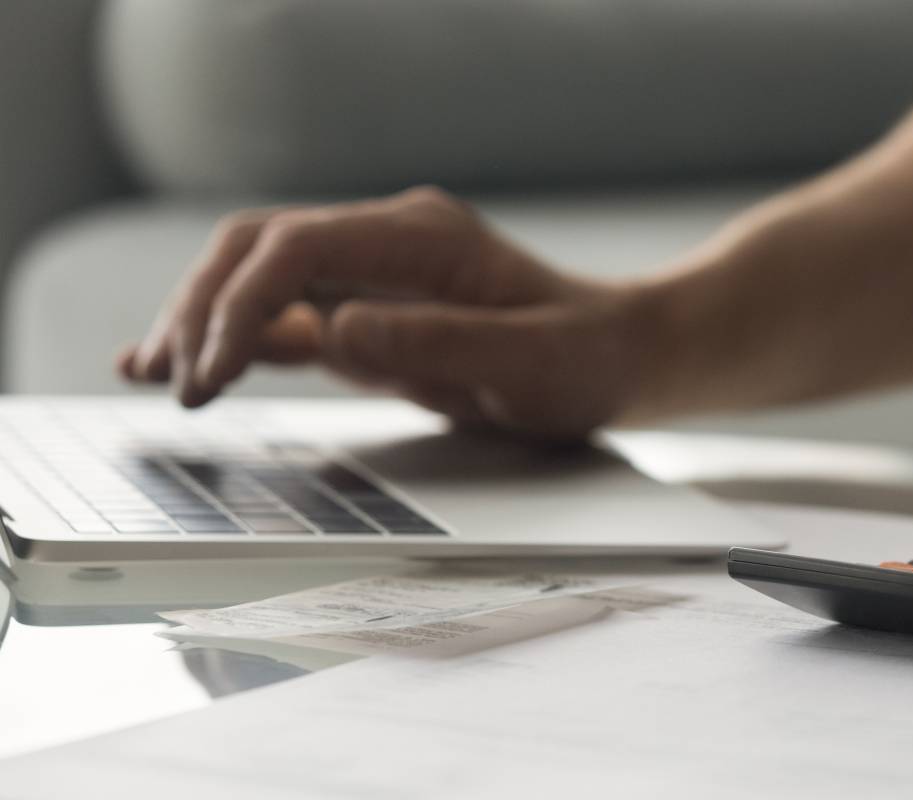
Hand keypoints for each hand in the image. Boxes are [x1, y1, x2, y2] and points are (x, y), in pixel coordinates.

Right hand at [118, 186, 641, 436]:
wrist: (624, 355)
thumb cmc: (588, 358)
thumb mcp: (528, 364)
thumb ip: (439, 343)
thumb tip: (337, 330)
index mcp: (422, 240)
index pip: (298, 247)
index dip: (243, 305)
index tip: (218, 371)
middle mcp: (387, 242)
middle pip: (256, 248)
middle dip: (202, 310)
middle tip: (180, 385)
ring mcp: (372, 272)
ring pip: (254, 276)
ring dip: (199, 322)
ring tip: (153, 377)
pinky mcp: (367, 310)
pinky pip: (282, 314)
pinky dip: (230, 339)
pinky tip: (185, 367)